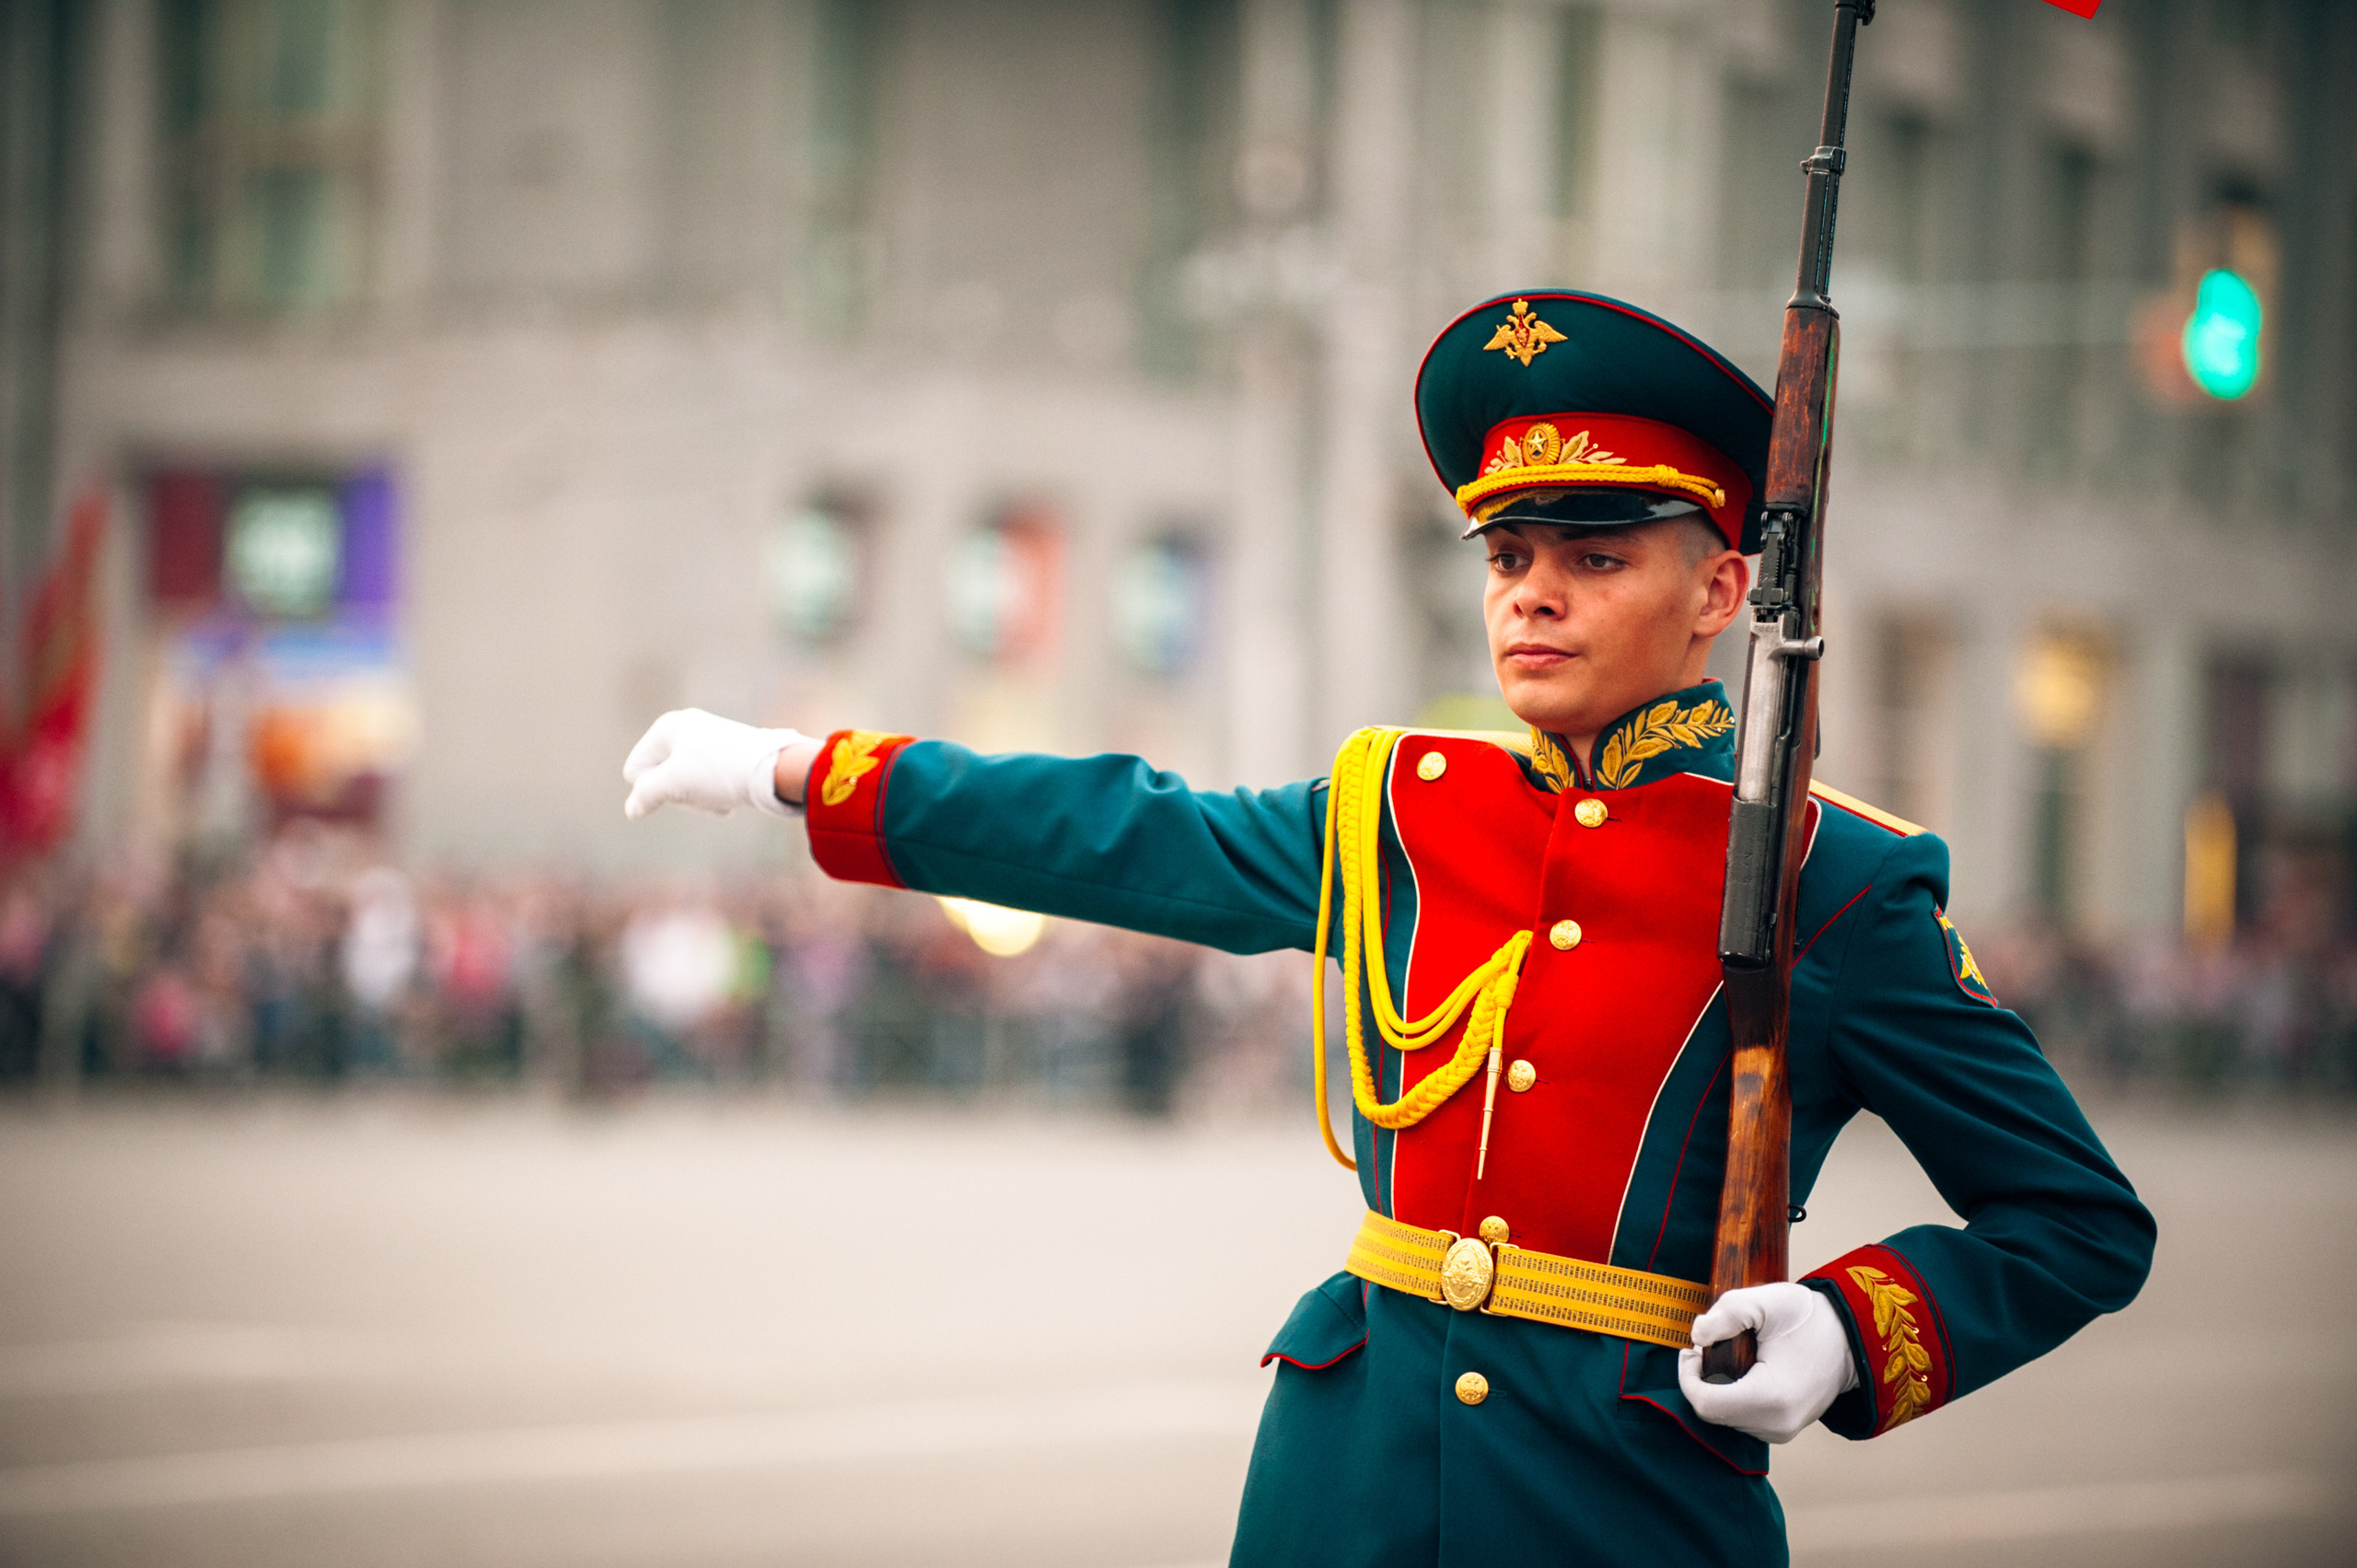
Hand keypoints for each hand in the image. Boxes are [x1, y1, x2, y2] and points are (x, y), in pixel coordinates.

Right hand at [622, 710, 811, 819]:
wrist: (775, 770)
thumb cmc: (720, 772)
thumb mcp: (674, 784)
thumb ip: (645, 795)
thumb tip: (633, 809)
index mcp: (667, 727)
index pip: (635, 770)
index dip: (652, 788)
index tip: (678, 787)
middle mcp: (685, 728)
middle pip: (662, 779)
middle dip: (680, 796)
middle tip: (703, 793)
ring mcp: (707, 742)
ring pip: (686, 785)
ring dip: (699, 800)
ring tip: (721, 796)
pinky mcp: (726, 757)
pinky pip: (707, 784)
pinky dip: (716, 796)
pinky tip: (732, 797)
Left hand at [1677, 1282, 1856, 1442]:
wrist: (1850, 1341)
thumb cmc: (1808, 1319)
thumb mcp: (1766, 1301)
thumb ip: (1727, 1313)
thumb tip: (1697, 1337)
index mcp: (1771, 1398)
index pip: (1705, 1404)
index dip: (1687, 1376)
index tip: (1693, 1351)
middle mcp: (1776, 1425)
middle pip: (1713, 1411)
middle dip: (1702, 1379)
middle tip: (1713, 1347)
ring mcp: (1780, 1432)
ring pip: (1725, 1417)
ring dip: (1717, 1387)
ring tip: (1735, 1356)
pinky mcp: (1781, 1431)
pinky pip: (1740, 1419)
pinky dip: (1732, 1396)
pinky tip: (1745, 1371)